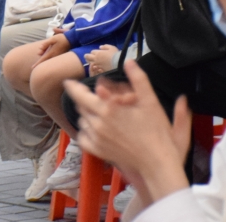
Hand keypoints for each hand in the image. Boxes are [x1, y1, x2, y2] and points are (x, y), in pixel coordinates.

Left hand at [32, 33, 71, 68]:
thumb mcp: (52, 39)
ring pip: (49, 60)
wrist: (72, 40)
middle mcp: (54, 56)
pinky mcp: (60, 56)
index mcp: (52, 53)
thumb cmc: (61, 38)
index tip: (32, 68)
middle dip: (40, 62)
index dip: (37, 64)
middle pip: (45, 61)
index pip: (43, 59)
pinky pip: (52, 58)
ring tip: (42, 53)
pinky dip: (48, 57)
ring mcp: (58, 57)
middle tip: (34, 64)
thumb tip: (40, 49)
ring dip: (45, 58)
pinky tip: (47, 53)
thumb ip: (45, 44)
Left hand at [66, 62, 191, 204]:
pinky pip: (84, 138)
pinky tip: (95, 129)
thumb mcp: (151, 102)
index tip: (68, 82)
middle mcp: (98, 123)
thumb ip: (139, 79)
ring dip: (87, 114)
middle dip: (84, 99)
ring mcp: (97, 138)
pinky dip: (86, 132)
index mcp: (108, 108)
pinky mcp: (99, 151)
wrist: (157, 163)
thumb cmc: (156, 132)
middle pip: (81, 106)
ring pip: (82, 121)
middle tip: (93, 97)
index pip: (80, 94)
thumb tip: (129, 61)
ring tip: (99, 112)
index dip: (73, 87)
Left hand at [85, 44, 118, 75]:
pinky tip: (95, 67)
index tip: (95, 53)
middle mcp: (95, 59)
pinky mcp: (99, 70)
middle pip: (88, 57)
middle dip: (87, 56)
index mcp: (98, 53)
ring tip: (90, 62)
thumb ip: (105, 46)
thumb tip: (100, 47)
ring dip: (89, 62)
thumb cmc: (115, 55)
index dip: (93, 52)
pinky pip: (94, 68)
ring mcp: (97, 65)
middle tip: (87, 57)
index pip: (92, 52)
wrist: (119, 64)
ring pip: (90, 63)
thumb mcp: (111, 48)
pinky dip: (94, 67)